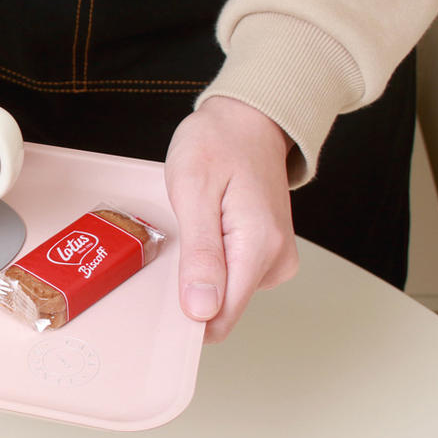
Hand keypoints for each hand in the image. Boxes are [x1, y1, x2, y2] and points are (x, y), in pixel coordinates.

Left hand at [164, 96, 298, 342]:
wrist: (248, 118)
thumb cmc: (217, 144)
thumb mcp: (194, 192)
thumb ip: (201, 254)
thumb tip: (202, 310)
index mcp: (259, 248)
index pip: (220, 319)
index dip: (184, 315)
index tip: (161, 293)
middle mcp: (276, 260)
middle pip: (220, 308)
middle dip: (189, 287)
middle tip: (177, 238)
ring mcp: (275, 258)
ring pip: (224, 293)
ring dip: (199, 270)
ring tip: (193, 225)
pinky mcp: (268, 253)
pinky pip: (231, 275)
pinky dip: (210, 260)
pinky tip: (206, 228)